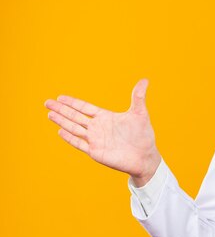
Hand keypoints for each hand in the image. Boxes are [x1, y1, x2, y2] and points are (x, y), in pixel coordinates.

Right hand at [44, 79, 160, 185]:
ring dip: (62, 121)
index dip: (72, 102)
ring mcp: (95, 140)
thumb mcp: (140, 114)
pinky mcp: (96, 152)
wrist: (145, 157)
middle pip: (75, 116)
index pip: (85, 108)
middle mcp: (98, 128)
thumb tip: (145, 80)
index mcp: (106, 117)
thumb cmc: (143, 135)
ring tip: (49, 114)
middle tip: (47, 102)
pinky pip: (79, 143)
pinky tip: (60, 131)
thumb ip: (138, 97)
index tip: (60, 97)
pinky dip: (70, 138)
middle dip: (61, 109)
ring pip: (74, 128)